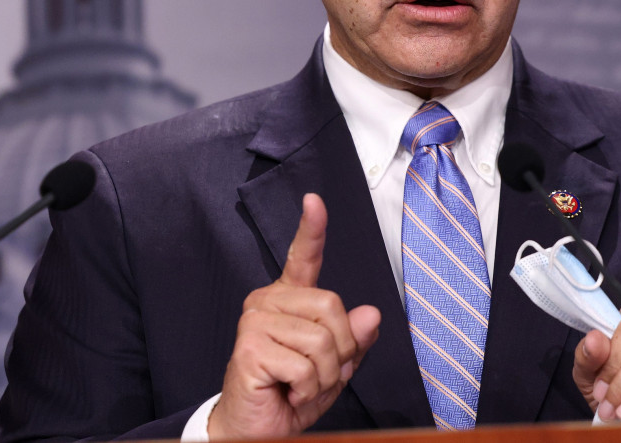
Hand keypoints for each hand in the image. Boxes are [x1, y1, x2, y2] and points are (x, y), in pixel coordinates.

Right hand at [208, 193, 381, 438]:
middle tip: (316, 374)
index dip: (312, 229)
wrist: (256, 430)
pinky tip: (287, 393)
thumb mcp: (335, 367)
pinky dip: (307, 389)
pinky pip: (305, 366)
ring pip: (321, 340)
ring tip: (299, 386)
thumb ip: (353, 340)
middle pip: (332, 307)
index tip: (314, 201)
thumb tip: (371, 314)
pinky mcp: (250, 347)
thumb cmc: (292, 394)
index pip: (303, 258)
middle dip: (340, 351)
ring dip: (323, 376)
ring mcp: (255, 321)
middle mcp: (267, 302)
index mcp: (289, 299)